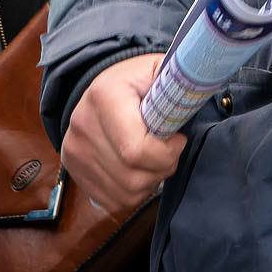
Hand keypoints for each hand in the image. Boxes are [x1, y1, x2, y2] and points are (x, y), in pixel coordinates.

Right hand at [61, 54, 184, 217]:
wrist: (103, 87)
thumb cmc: (137, 81)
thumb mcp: (158, 70)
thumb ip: (178, 84)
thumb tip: (197, 95)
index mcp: (104, 96)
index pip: (136, 150)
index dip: (166, 153)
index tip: (178, 139)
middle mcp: (82, 125)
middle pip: (132, 176)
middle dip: (162, 169)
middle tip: (170, 152)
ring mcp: (75, 150)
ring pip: (124, 193)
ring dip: (149, 183)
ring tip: (155, 161)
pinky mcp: (73, 168)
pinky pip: (112, 201)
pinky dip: (133, 194)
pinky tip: (139, 172)